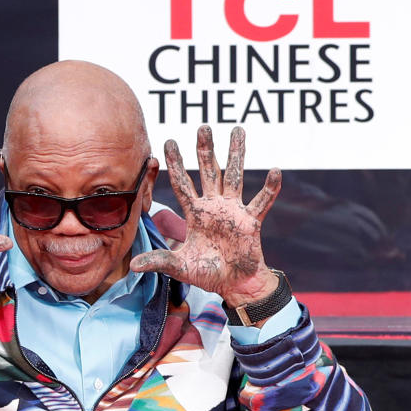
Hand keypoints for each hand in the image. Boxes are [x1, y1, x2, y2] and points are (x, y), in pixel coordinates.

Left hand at [130, 125, 281, 307]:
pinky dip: (269, 188)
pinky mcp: (251, 221)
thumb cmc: (207, 274)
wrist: (234, 284)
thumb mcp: (180, 267)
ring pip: (235, 176)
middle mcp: (214, 206)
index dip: (175, 164)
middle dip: (206, 149)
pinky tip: (275, 170)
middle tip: (203, 127)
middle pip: (210, 171)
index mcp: (196, 213)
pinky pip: (261, 201)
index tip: (168, 142)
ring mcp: (233, 210)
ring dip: (236, 154)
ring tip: (238, 130)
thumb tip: (135, 265)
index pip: (182, 184)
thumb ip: (160, 261)